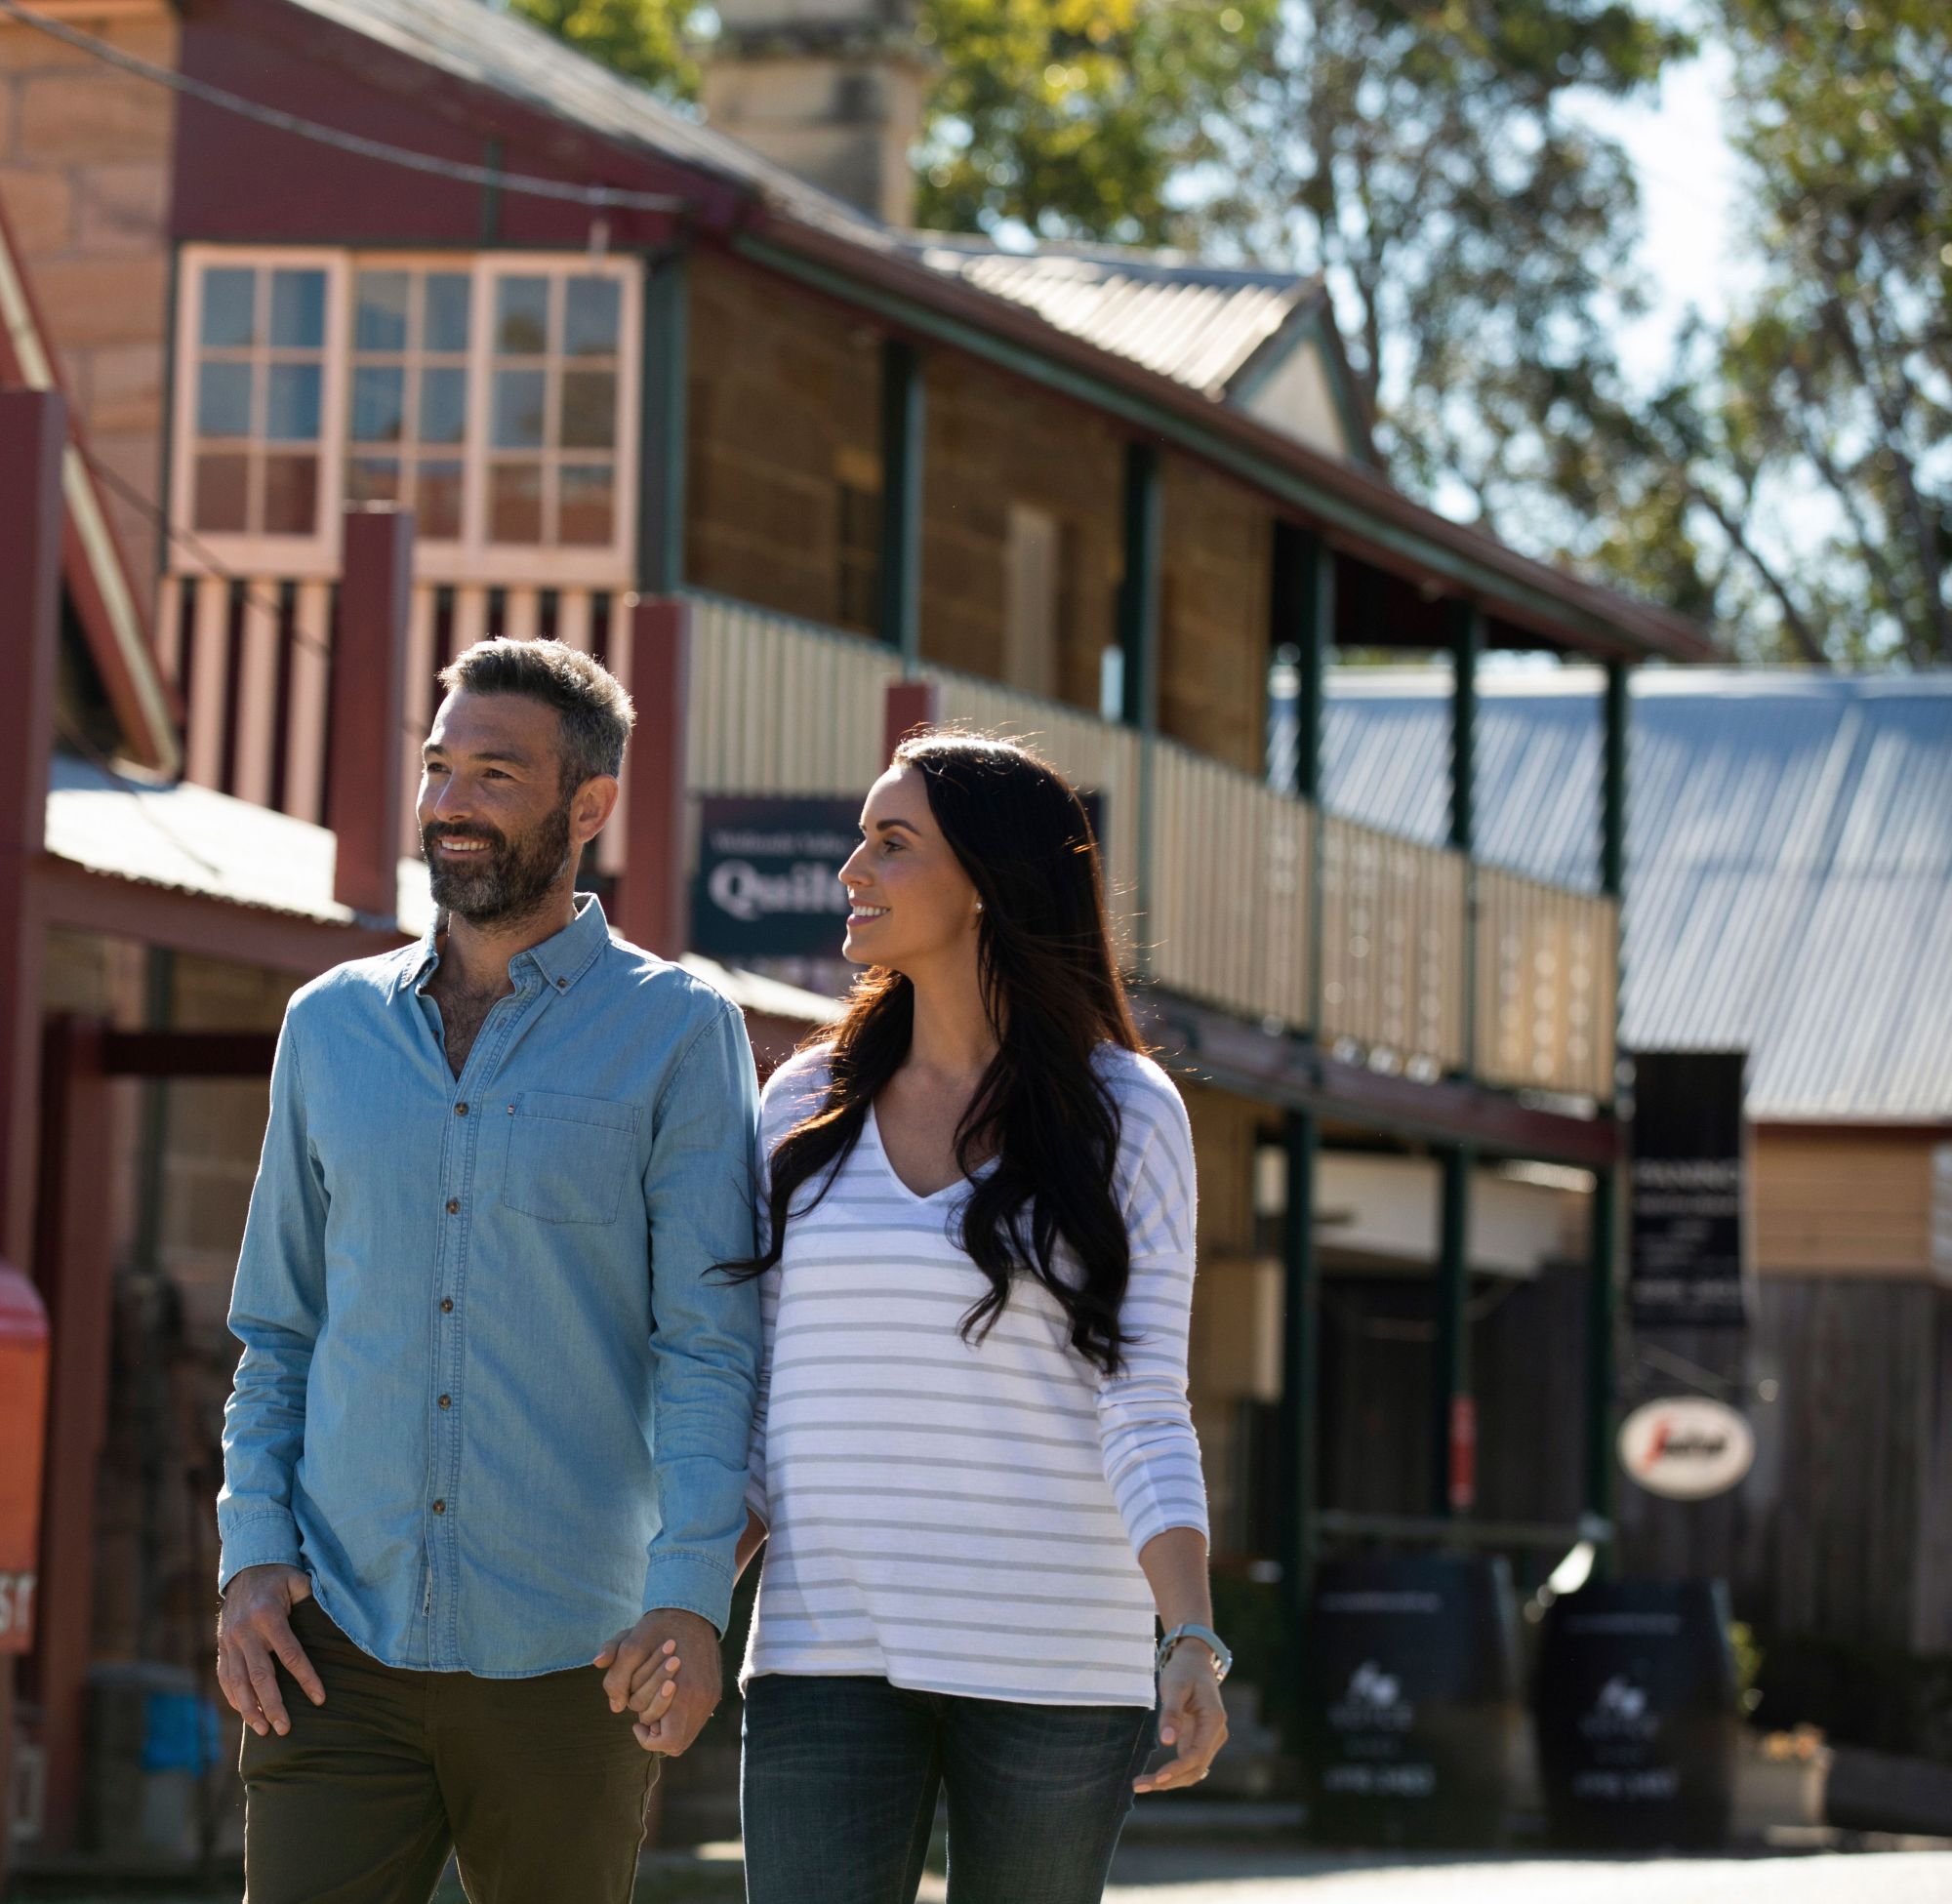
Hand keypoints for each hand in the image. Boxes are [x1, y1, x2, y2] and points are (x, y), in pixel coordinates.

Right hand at [215, 1564, 324, 1738]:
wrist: (245, 1567)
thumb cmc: (279, 1576)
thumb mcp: (298, 1580)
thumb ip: (312, 1599)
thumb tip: (336, 1620)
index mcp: (268, 1616)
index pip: (290, 1654)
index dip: (306, 1678)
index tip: (319, 1699)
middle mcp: (245, 1632)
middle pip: (260, 1676)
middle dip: (273, 1705)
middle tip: (285, 1729)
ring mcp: (230, 1641)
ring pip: (238, 1682)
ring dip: (250, 1709)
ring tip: (264, 1730)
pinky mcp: (222, 1646)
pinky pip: (225, 1677)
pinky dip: (234, 1698)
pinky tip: (246, 1713)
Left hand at [594, 1608, 720, 1755]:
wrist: (691, 1608)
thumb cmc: (659, 1627)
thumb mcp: (630, 1644)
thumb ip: (616, 1677)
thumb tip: (615, 1707)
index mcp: (685, 1692)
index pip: (668, 1742)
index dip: (647, 1738)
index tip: (636, 1722)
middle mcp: (703, 1699)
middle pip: (677, 1741)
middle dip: (654, 1726)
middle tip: (644, 1709)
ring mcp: (711, 1696)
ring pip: (687, 1732)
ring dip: (667, 1723)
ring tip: (654, 1700)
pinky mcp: (714, 1691)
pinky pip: (695, 1719)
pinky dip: (678, 1714)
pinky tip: (666, 1694)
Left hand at [1134, 1642, 1228, 1793]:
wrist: (1195, 1661)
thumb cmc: (1184, 1670)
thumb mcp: (1175, 1686)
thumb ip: (1171, 1713)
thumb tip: (1166, 1742)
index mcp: (1214, 1720)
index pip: (1197, 1755)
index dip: (1177, 1769)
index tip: (1156, 1777)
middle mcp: (1216, 1734)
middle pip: (1195, 1768)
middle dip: (1169, 1781)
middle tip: (1138, 1785)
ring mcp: (1210, 1739)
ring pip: (1193, 1770)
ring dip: (1170, 1781)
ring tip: (1141, 1784)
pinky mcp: (1200, 1740)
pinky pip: (1189, 1763)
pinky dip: (1173, 1772)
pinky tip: (1153, 1777)